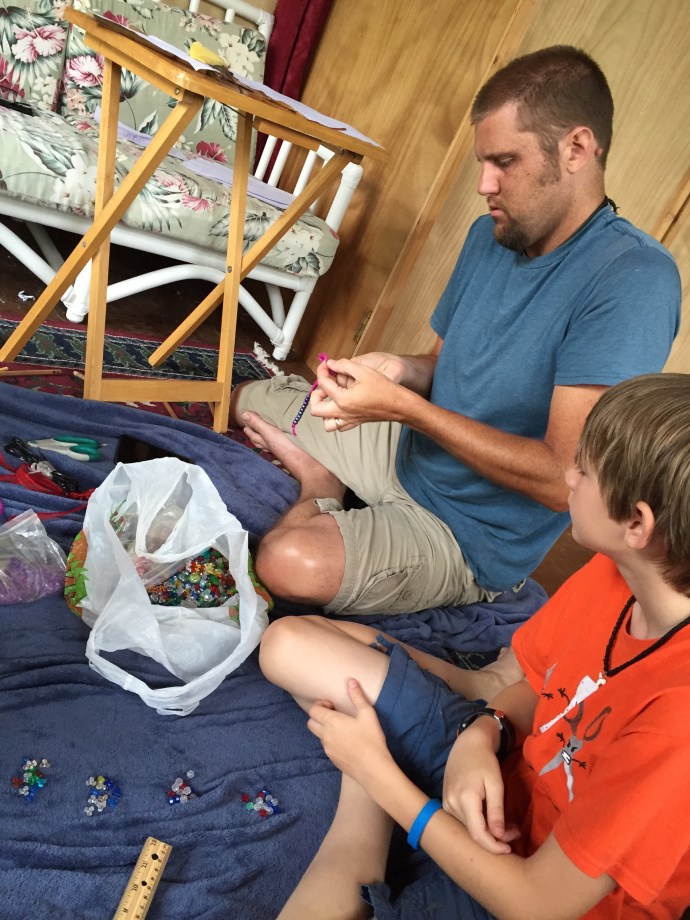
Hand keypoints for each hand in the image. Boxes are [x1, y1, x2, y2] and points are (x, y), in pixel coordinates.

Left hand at [307, 679, 393, 782]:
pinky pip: (326, 747)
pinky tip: (346, 742)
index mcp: (332, 722)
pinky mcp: (332, 759)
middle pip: (310, 723)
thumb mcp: (367, 714)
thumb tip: (350, 680)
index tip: (332, 705)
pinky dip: (331, 741)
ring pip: (318, 735)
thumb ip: (357, 696)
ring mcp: (328, 749)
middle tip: (334, 714)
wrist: (373, 769)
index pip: (313, 710)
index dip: (320, 704)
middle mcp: (326, 735)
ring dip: (324, 729)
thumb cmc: (371, 739)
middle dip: (318, 716)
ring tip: (341, 728)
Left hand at [310, 357, 407, 431]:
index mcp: (342, 399)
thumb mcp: (363, 370)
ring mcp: (348, 420)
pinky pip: (338, 426)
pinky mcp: (355, 423)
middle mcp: (342, 413)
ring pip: (326, 423)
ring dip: (324, 411)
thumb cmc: (383, 388)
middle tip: (325, 386)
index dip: (321, 371)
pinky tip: (341, 406)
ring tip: (330, 399)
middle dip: (316, 395)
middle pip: (316, 409)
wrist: (398, 405)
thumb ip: (344, 365)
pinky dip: (334, 418)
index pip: (323, 384)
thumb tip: (330, 363)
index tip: (325, 365)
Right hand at [442, 731, 519, 854]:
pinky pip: (463, 820)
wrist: (467, 744)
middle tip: (514, 831)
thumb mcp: (496, 784)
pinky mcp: (447, 802)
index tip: (509, 848)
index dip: (493, 846)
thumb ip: (496, 811)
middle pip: (474, 832)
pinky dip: (479, 823)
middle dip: (495, 837)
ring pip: (469, 827)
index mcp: (465, 799)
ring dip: (488, 831)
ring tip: (506, 824)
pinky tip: (491, 818)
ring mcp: (447, 803)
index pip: (478, 834)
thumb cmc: (485, 761)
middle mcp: (451, 804)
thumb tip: (498, 836)